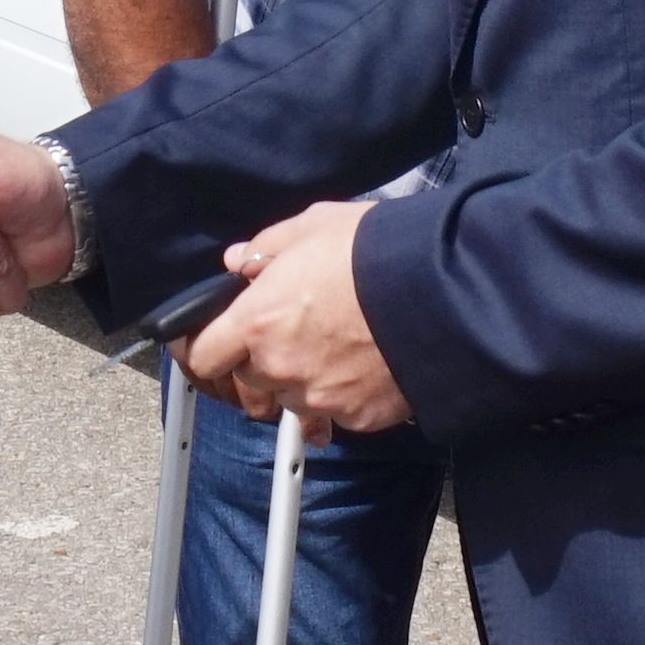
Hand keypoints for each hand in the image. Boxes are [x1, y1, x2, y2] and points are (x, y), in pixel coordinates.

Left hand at [179, 199, 412, 433]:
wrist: (445, 292)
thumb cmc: (375, 251)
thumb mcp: (313, 227)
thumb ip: (265, 248)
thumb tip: (238, 262)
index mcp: (257, 322)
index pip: (201, 356)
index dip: (200, 349)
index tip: (206, 343)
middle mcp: (280, 368)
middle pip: (247, 380)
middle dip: (258, 361)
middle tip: (287, 335)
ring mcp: (319, 398)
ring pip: (289, 400)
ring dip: (298, 382)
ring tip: (330, 350)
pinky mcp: (357, 417)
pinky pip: (333, 414)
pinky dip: (339, 398)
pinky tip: (359, 369)